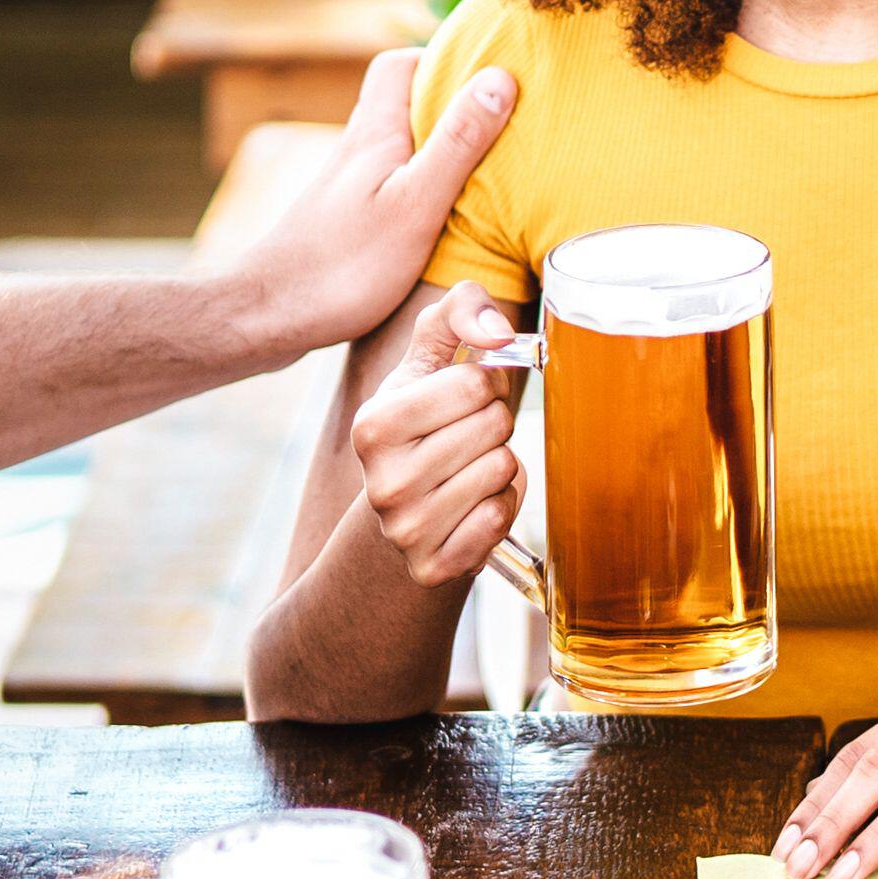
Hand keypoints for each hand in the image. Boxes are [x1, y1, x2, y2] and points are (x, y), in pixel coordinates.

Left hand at [243, 49, 514, 351]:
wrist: (269, 316)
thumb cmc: (345, 265)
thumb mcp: (417, 203)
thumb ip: (458, 142)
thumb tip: (499, 76)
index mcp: (374, 132)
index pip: (400, 64)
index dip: (442, 59)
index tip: (487, 77)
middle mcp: (356, 150)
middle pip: (400, 102)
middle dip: (445, 104)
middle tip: (493, 126)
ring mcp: (345, 186)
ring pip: (395, 146)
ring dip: (432, 149)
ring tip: (477, 173)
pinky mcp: (341, 220)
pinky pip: (386, 183)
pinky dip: (415, 186)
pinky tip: (436, 220)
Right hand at [348, 282, 528, 590]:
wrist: (401, 515)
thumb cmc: (422, 425)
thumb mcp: (426, 361)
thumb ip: (458, 312)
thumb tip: (499, 329)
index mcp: (374, 424)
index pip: (477, 382)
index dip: (486, 384)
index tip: (464, 399)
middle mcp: (382, 482)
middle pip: (495, 426)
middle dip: (494, 425)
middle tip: (467, 438)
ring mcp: (406, 530)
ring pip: (503, 471)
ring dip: (500, 465)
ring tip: (467, 470)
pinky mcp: (433, 567)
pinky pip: (501, 518)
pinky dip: (501, 506)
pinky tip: (472, 505)